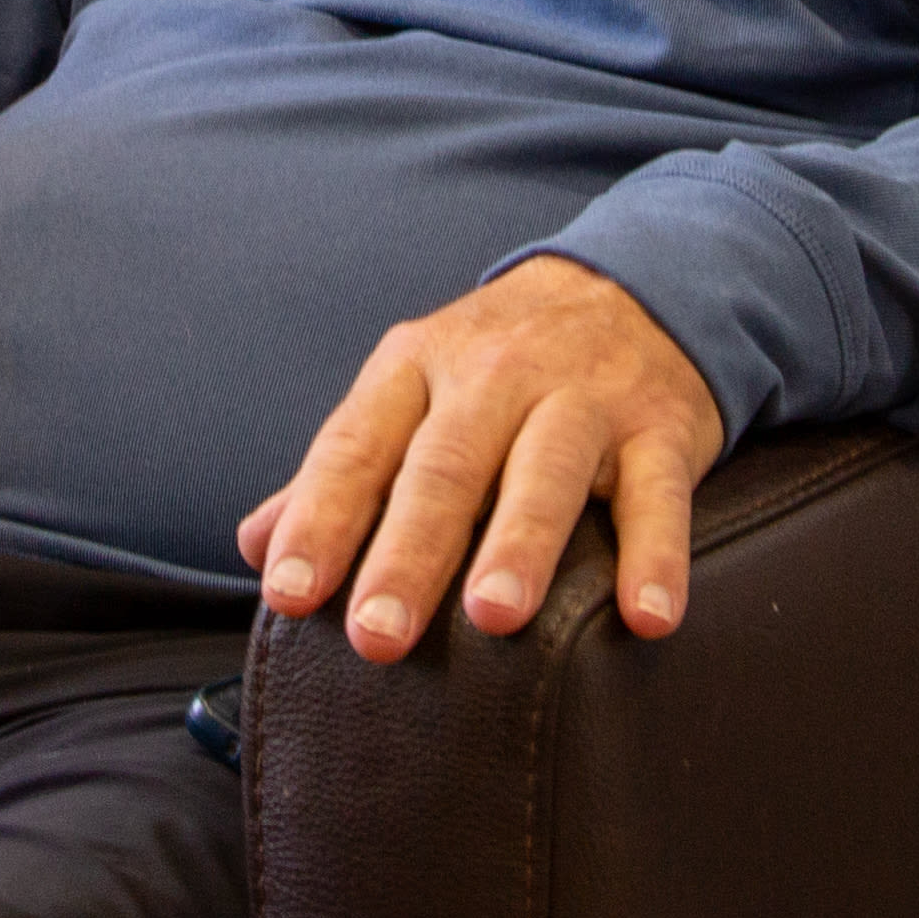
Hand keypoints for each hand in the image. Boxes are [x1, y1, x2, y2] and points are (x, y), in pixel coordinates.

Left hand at [238, 257, 721, 659]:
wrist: (633, 284)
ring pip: (546, 471)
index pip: (357, 446)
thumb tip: (257, 545)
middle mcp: (496, 375)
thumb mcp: (415, 390)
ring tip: (495, 617)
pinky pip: (658, 493)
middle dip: (410, 551)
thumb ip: (343, 470)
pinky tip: (646, 618)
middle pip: (446, 466)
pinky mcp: (660, 425)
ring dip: (521, 543)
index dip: (320, 519)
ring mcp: (584, 398)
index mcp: (418, 367)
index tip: (289, 593)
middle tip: (379, 633)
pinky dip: (655, 556)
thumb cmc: (502, 365)